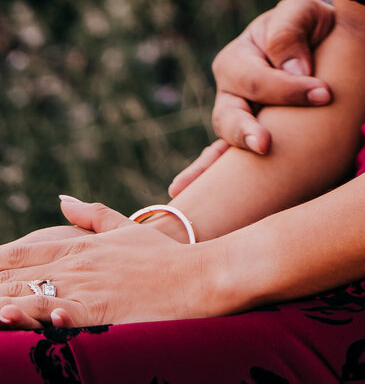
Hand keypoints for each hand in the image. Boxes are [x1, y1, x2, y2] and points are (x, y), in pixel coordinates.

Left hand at [0, 204, 217, 328]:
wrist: (197, 275)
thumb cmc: (163, 255)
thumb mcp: (125, 228)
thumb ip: (92, 214)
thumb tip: (62, 198)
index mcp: (80, 245)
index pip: (23, 252)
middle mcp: (78, 264)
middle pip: (19, 274)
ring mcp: (88, 286)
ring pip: (32, 294)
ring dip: (6, 301)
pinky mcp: (101, 310)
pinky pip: (65, 313)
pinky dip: (43, 314)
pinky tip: (27, 313)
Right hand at [168, 0, 336, 192]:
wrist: (330, 46)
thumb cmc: (311, 26)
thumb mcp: (301, 12)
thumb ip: (289, 30)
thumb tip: (294, 70)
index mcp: (238, 58)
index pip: (256, 79)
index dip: (287, 88)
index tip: (324, 94)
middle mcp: (231, 93)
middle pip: (229, 116)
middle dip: (245, 131)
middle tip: (265, 145)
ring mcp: (238, 120)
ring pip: (226, 143)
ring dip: (224, 164)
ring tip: (233, 177)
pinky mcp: (252, 142)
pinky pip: (226, 164)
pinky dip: (209, 177)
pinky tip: (187, 193)